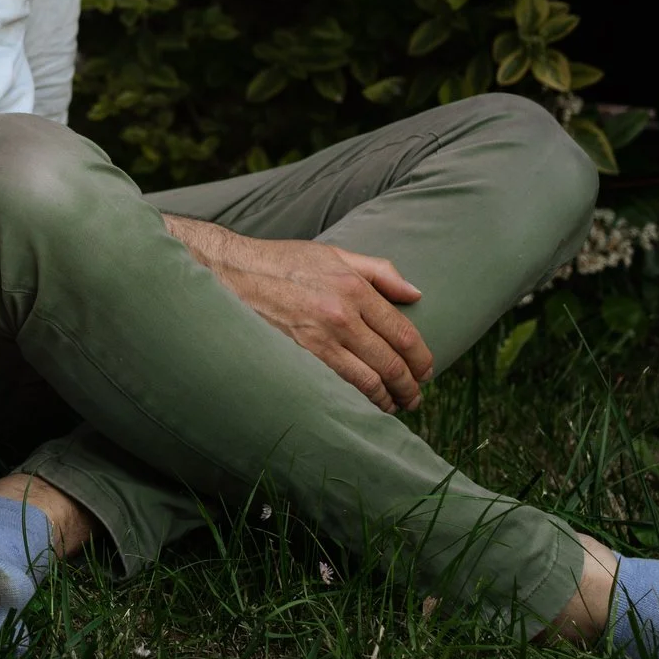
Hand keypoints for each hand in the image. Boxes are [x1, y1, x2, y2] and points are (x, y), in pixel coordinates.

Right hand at [166, 216, 431, 412]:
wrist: (232, 272)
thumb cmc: (284, 261)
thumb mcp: (335, 254)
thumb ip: (380, 271)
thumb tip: (416, 294)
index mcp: (354, 287)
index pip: (404, 333)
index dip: (422, 359)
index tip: (426, 370)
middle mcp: (341, 314)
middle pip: (391, 362)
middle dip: (410, 385)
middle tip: (416, 395)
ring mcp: (319, 337)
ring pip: (370, 380)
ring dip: (390, 398)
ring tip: (397, 404)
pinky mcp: (300, 354)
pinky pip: (340, 384)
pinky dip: (360, 399)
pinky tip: (367, 402)